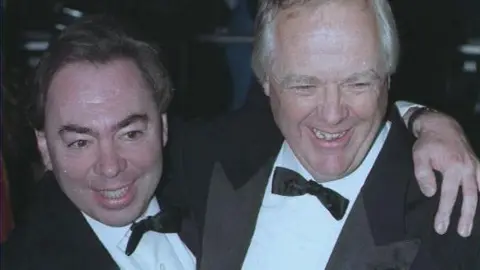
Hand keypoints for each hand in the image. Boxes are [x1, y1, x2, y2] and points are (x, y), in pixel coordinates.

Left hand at [411, 110, 478, 236]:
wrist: (441, 124)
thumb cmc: (428, 142)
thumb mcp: (419, 156)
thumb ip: (424, 174)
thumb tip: (430, 194)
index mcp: (454, 167)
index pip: (449, 195)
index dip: (445, 212)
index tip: (441, 227)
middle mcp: (468, 168)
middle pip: (469, 197)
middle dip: (466, 217)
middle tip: (462, 233)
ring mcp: (476, 166)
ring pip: (479, 191)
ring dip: (477, 209)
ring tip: (472, 224)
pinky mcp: (478, 164)